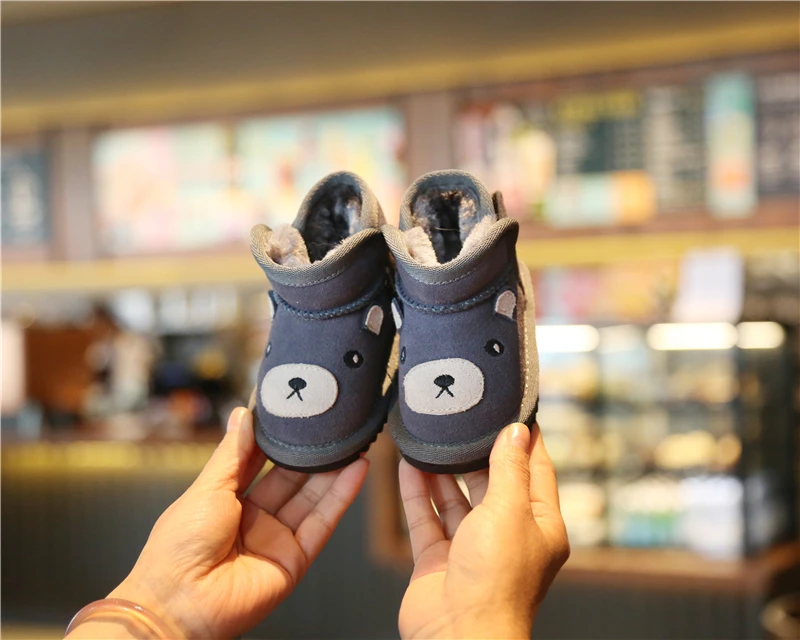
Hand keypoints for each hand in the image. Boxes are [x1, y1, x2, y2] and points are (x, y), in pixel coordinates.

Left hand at [77, 408, 368, 638]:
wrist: (180, 602)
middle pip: (292, 479)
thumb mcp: (208, 488)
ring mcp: (277, 538)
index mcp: (228, 500)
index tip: (296, 411)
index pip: (261, 461)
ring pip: (312, 498)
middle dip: (312, 452)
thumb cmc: (179, 546)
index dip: (278, 438)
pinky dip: (341, 497)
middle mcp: (255, 518)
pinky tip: (356, 470)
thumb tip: (242, 414)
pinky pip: (322, 523)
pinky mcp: (296, 558)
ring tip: (353, 440)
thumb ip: (234, 453)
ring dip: (334, 470)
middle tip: (333, 423)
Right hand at [397, 423, 569, 638]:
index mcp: (540, 526)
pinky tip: (408, 466)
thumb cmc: (496, 582)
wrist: (459, 635)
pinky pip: (427, 518)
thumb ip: (509, 468)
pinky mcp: (439, 560)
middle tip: (463, 419)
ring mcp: (471, 548)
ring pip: (456, 499)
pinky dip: (418, 493)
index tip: (515, 411)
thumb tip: (516, 432)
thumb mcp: (509, 510)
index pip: (536, 471)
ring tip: (430, 438)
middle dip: (477, 452)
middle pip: (492, 483)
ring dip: (442, 471)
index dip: (526, 440)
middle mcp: (507, 536)